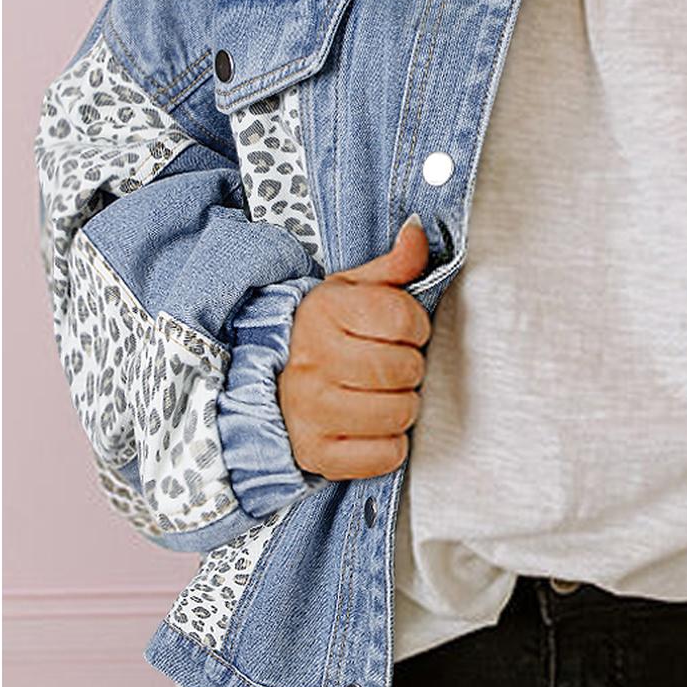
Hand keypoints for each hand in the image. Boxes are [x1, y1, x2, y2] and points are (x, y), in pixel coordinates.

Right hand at [279, 217, 433, 479]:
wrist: (268, 383)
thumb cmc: (325, 333)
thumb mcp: (353, 290)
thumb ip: (395, 265)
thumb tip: (418, 231)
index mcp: (323, 313)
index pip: (403, 317)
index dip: (417, 325)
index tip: (406, 331)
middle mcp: (311, 361)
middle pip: (404, 369)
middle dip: (410, 367)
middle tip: (393, 365)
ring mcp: (310, 412)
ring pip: (399, 413)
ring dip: (402, 405)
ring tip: (383, 394)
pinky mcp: (316, 454)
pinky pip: (385, 455)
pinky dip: (390, 444)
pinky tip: (372, 426)